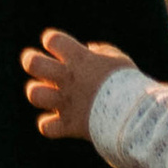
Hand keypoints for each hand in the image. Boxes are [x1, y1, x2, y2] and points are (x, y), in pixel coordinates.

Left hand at [23, 27, 134, 141]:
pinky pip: (46, 127)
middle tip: (38, 66)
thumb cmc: (129, 83)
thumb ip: (100, 53)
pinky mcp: (70, 125)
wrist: (137, 114)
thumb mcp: (117, 59)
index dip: (53, 41)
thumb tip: (89, 51)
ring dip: (38, 93)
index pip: (53, 39)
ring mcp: (66, 102)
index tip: (60, 48)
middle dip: (31, 61)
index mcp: (80, 58)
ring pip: (34, 94)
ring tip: (48, 95)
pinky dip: (50, 126)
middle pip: (33, 63)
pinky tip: (58, 122)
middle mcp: (68, 78)